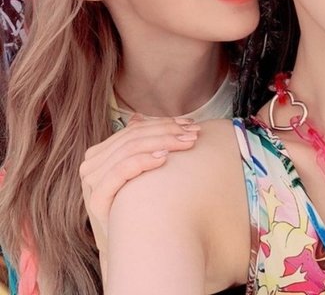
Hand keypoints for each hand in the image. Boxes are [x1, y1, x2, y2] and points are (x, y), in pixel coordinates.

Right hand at [80, 115, 200, 257]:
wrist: (131, 246)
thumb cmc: (138, 205)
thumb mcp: (138, 170)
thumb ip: (135, 144)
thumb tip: (137, 118)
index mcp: (99, 153)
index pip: (134, 130)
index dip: (163, 124)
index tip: (190, 124)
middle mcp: (91, 164)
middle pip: (133, 138)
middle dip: (167, 132)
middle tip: (193, 133)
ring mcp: (92, 181)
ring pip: (129, 150)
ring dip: (162, 142)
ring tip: (185, 143)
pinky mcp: (97, 199)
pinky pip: (120, 171)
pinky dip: (143, 161)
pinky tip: (163, 158)